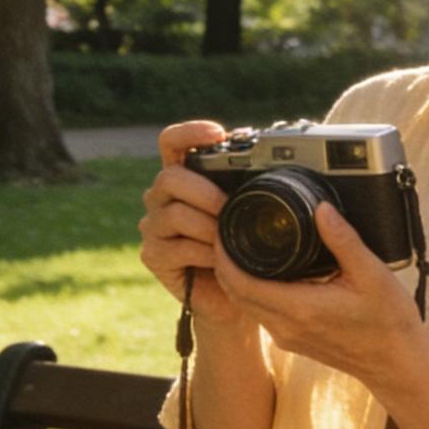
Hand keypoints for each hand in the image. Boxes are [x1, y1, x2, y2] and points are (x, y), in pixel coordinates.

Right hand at [139, 120, 241, 329]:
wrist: (237, 296)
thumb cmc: (245, 248)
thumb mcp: (249, 210)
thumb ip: (247, 185)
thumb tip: (275, 162)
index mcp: (184, 177)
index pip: (171, 142)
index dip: (189, 132)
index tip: (218, 133)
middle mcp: (161, 197)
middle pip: (170, 178)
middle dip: (205, 192)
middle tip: (230, 208)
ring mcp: (153, 226)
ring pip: (174, 214)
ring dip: (208, 227)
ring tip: (228, 239)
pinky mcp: (153, 256)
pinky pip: (177, 248)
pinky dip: (204, 253)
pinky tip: (220, 260)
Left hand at [212, 201, 428, 395]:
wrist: (396, 364)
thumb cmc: (388, 322)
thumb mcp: (373, 274)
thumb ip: (344, 240)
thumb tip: (321, 208)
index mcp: (300, 308)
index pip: (241, 282)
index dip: (224, 255)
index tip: (223, 228)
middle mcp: (286, 326)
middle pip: (234, 292)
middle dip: (223, 262)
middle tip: (227, 229)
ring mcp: (286, 337)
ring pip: (244, 304)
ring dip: (234, 277)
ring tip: (240, 245)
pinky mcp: (292, 341)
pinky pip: (259, 313)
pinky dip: (250, 290)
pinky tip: (262, 271)